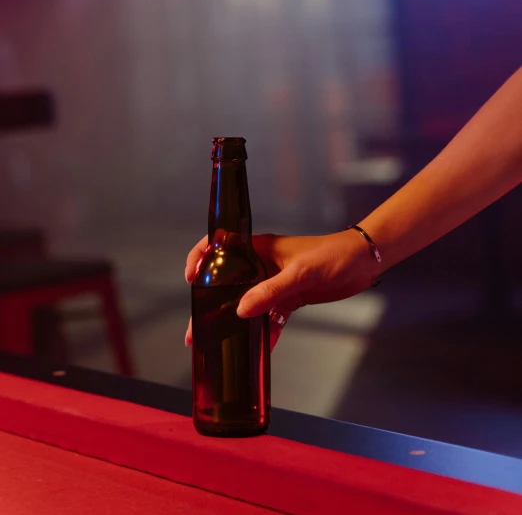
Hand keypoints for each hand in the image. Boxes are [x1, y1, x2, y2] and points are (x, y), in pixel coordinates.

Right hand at [184, 230, 380, 349]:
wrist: (364, 262)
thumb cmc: (333, 255)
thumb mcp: (301, 273)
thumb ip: (271, 291)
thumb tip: (241, 311)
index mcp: (260, 247)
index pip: (220, 244)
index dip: (200, 257)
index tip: (190, 279)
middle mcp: (263, 263)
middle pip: (229, 281)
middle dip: (210, 303)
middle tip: (196, 329)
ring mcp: (275, 282)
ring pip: (247, 303)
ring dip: (234, 323)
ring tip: (216, 345)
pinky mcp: (289, 298)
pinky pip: (270, 317)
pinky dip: (263, 332)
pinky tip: (256, 350)